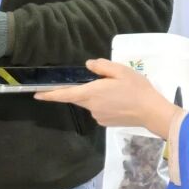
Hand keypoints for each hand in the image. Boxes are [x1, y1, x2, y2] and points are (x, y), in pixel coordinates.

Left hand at [36, 59, 181, 137]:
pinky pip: (99, 110)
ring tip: (118, 91)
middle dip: (83, 90)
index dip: (49, 94)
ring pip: (91, 103)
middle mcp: (91, 106)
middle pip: (79, 97)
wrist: (151, 112)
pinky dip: (105, 104)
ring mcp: (98, 116)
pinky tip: (120, 101)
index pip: (65, 94)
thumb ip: (102, 66)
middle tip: (101, 82)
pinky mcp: (106, 122)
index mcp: (92, 92)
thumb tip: (88, 66)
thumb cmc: (137, 89)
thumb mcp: (121, 71)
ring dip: (98, 96)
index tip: (37, 94)